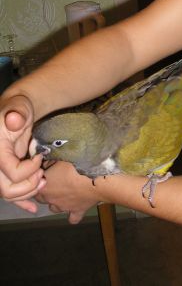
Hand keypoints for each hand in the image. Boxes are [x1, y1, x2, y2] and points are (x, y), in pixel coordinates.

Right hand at [0, 95, 45, 212]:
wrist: (17, 111)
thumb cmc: (18, 108)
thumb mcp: (18, 107)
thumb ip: (17, 114)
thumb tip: (15, 119)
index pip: (11, 172)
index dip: (28, 170)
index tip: (38, 159)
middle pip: (6, 189)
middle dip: (28, 186)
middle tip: (43, 177)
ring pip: (8, 194)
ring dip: (27, 193)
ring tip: (43, 184)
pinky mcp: (5, 173)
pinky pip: (10, 193)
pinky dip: (21, 201)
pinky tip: (33, 208)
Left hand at [36, 161, 100, 223]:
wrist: (92, 179)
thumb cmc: (75, 166)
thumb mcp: (60, 159)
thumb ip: (50, 162)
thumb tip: (46, 163)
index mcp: (43, 186)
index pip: (34, 184)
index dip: (39, 178)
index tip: (45, 172)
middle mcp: (50, 199)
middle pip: (41, 198)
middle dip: (46, 191)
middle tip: (55, 182)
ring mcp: (63, 207)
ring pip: (54, 208)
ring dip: (57, 202)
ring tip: (64, 194)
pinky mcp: (76, 212)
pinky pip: (73, 218)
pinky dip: (73, 215)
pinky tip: (75, 209)